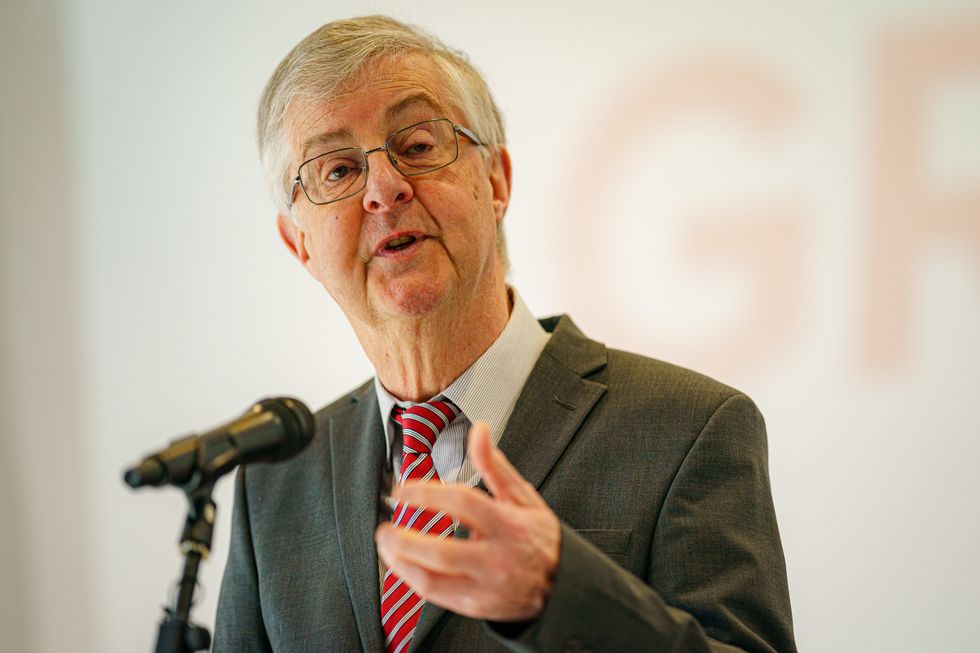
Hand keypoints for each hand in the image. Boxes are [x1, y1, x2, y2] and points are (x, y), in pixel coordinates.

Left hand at [375, 421, 560, 621]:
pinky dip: (412, 579)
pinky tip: (402, 564)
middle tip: (385, 527)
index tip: (403, 490)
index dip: (427, 494)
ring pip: (433, 580)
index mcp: (508, 525)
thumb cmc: (539, 537)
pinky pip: (436, 597)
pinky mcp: (477, 606)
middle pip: (442, 551)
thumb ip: (495, 465)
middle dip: (405, 539)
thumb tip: (480, 431)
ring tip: (387, 545)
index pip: (463, 504)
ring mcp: (486, 586)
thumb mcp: (523, 497)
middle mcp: (496, 558)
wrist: (561, 586)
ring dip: (401, 563)